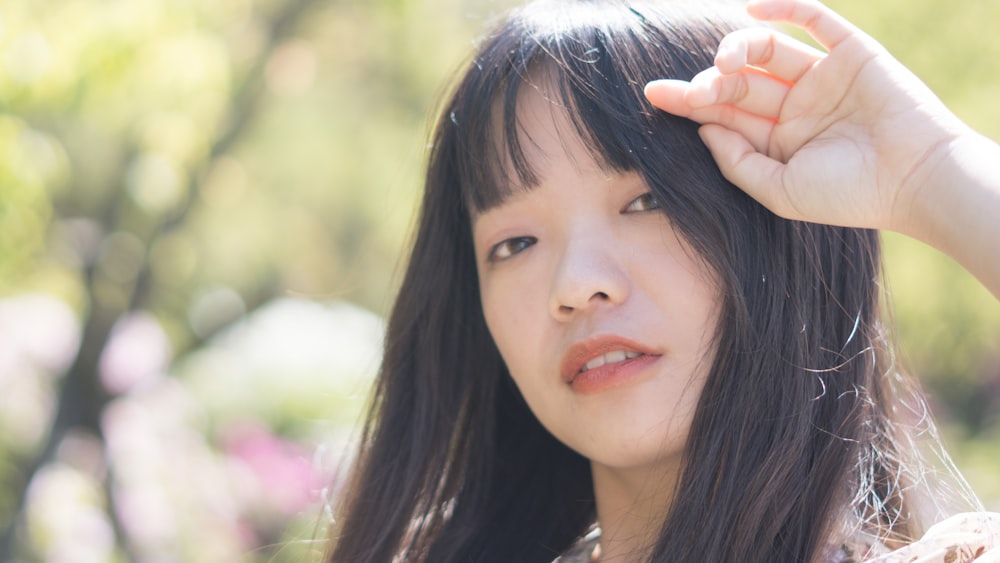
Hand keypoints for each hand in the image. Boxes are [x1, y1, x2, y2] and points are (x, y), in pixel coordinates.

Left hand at [643, 0, 968, 235]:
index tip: (653, 93)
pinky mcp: (851, 53)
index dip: (689, 101)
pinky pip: (815, 20)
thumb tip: (702, 130)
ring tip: (724, 63)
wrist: (914, 180)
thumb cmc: (848, 194)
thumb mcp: (779, 190)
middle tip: (695, 91)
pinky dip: (784, 8)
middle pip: (739, 83)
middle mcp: (796, 106)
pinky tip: (751, 10)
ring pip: (769, 50)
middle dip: (710, 83)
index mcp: (777, 140)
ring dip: (738, 49)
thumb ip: (737, 163)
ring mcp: (822, 78)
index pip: (724, 115)